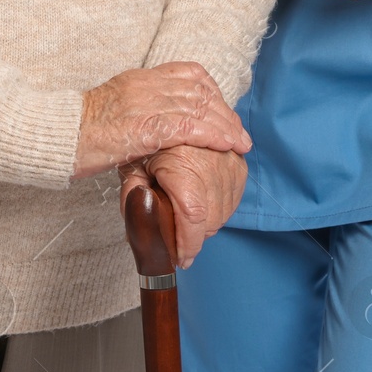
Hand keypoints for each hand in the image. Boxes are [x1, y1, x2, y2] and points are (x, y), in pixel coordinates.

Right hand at [73, 62, 250, 179]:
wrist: (56, 135)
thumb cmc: (80, 131)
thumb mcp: (115, 108)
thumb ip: (140, 107)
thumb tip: (161, 124)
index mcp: (140, 77)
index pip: (189, 73)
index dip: (213, 92)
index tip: (224, 111)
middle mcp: (146, 85)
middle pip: (200, 91)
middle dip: (224, 112)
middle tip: (239, 132)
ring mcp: (144, 104)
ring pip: (198, 108)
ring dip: (224, 126)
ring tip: (239, 143)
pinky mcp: (142, 127)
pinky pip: (186, 127)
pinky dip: (211, 135)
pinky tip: (224, 144)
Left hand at [121, 145, 245, 268]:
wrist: (170, 112)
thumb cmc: (148, 140)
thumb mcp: (132, 168)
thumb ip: (134, 200)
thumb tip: (139, 235)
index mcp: (184, 165)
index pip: (193, 217)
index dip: (188, 244)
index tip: (180, 259)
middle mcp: (213, 162)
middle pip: (210, 220)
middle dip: (193, 236)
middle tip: (177, 236)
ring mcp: (230, 161)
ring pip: (224, 212)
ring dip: (207, 222)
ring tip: (187, 216)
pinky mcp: (239, 162)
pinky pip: (234, 198)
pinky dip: (220, 207)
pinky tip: (203, 202)